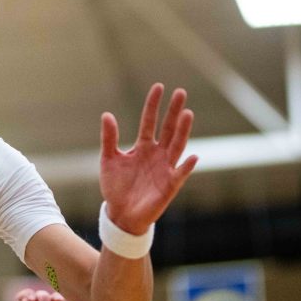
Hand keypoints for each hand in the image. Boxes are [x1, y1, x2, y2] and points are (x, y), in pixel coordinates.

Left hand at [99, 83, 196, 234]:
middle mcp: (157, 154)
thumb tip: (107, 114)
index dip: (153, 105)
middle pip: (168, 128)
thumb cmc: (116, 186)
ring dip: (183, 131)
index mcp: (143, 146)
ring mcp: (165, 168)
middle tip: (181, 92)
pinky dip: (186, 166)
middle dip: (174, 111)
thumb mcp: (108, 159)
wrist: (120, 213)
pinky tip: (193, 156)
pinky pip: (180, 174)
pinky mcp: (169, 185)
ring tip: (187, 113)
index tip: (159, 87)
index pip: (149, 121)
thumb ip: (109, 138)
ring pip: (177, 146)